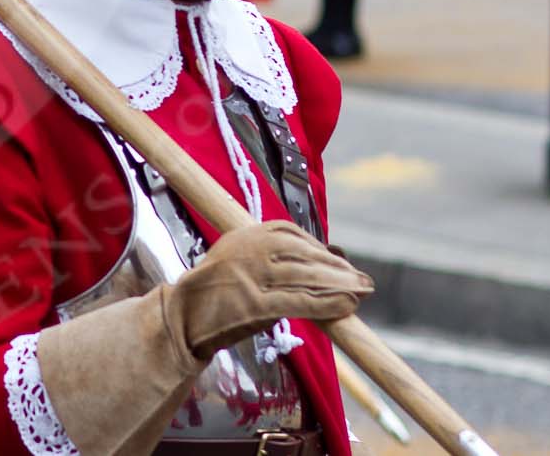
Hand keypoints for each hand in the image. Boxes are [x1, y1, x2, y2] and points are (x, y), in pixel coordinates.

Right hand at [169, 220, 371, 358]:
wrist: (185, 314)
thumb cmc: (215, 289)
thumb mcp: (236, 256)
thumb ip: (269, 254)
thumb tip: (320, 256)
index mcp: (246, 234)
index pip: (293, 235)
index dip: (321, 249)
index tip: (339, 261)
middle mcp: (251, 250)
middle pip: (306, 255)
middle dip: (338, 268)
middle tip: (364, 279)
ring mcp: (254, 276)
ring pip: (307, 277)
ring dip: (341, 284)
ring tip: (363, 290)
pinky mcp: (256, 304)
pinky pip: (300, 302)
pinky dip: (327, 304)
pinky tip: (347, 306)